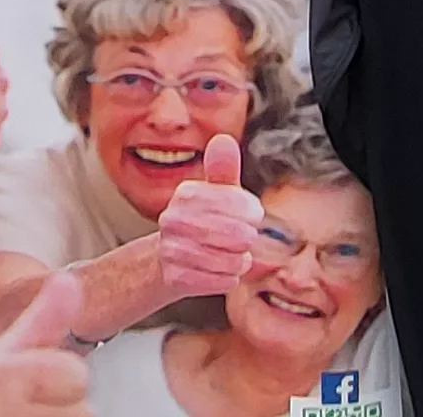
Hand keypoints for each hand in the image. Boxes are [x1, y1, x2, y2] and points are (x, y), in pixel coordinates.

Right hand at [147, 135, 261, 301]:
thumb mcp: (216, 192)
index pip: (237, 203)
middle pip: (237, 234)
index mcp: (186, 194)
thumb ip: (223, 169)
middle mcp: (172, 219)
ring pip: (230, 260)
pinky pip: (220, 281)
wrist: (171, 257)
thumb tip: (223, 140)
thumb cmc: (204, 219)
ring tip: (233, 254)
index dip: (252, 212)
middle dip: (247, 238)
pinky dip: (227, 278)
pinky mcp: (175, 277)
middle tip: (243, 238)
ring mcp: (170, 249)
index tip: (251, 215)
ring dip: (239, 260)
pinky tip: (221, 270)